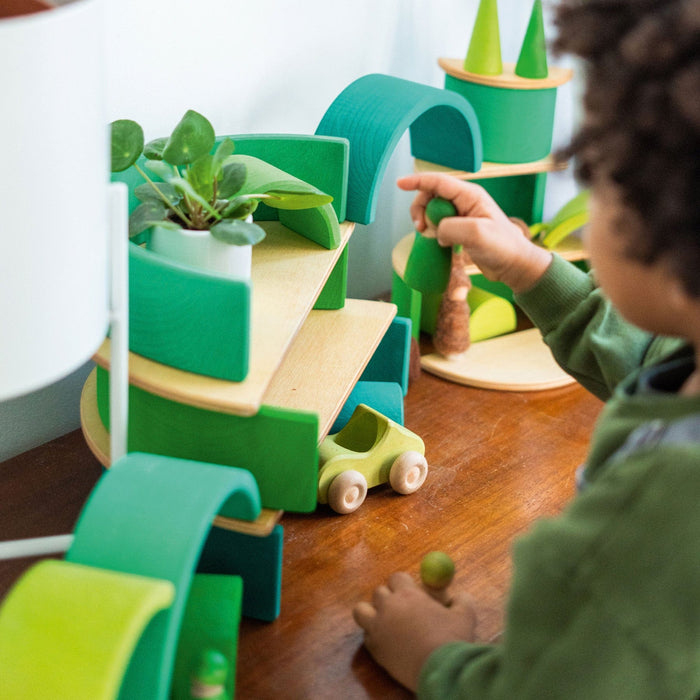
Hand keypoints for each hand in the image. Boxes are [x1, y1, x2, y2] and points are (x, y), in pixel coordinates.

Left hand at [353, 572, 476, 691]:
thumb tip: (459, 595)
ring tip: (385, 622)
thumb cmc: (452, 640)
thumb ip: (461, 600)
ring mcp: (378, 627)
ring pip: (361, 610)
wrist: (440, 671)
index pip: (396, 577)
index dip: (404, 584)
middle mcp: (388, 606)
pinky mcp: (374, 648)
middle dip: (388, 598)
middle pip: (378, 592)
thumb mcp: (465, 615)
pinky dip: (374, 636)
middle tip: (400, 610)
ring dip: (371, 613)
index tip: (411, 594)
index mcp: (408, 594)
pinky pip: (366, 636)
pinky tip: (389, 643)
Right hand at [397, 172, 551, 293]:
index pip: (438, 182)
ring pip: (432, 210)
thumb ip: (451, 227)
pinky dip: (432, 232)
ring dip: (425, 222)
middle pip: (431, 195)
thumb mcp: (476, 234)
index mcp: (470, 196)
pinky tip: (438, 243)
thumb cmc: (502, 246)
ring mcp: (462, 216)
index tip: (399, 184)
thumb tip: (436, 231)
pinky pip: (438, 224)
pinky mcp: (460, 229)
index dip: (417, 181)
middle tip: (420, 228)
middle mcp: (465, 202)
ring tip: (428, 236)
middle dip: (420, 208)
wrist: (513, 264)